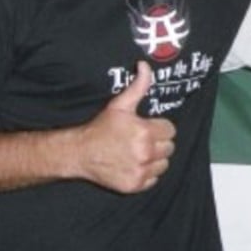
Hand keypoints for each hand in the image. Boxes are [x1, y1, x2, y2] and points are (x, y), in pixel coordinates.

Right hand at [75, 61, 175, 192]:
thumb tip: (145, 65)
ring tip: (139, 152)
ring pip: (164, 164)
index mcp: (145, 132)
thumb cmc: (101, 127)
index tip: (147, 127)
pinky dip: (147, 174)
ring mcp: (140, 171)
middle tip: (142, 140)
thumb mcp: (120, 105)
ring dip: (155, 159)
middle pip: (169, 148)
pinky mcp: (135, 185)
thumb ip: (138, 86)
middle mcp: (145, 153)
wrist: (80, 153)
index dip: (159, 127)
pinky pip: (154, 179)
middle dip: (158, 142)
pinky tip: (134, 165)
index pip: (170, 130)